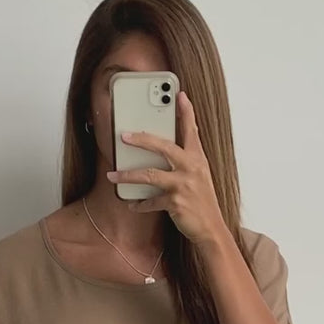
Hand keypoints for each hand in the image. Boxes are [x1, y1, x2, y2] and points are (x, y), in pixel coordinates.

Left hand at [106, 91, 226, 244]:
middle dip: (142, 139)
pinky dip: (139, 204)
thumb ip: (189, 157)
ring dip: (127, 176)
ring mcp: (183, 185)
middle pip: (163, 147)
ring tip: (112, 176)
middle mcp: (191, 168)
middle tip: (124, 136)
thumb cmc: (202, 201)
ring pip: (149, 175)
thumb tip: (177, 139)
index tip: (180, 95)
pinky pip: (151, 201)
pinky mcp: (175, 202)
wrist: (211, 229)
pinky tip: (131, 204)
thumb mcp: (200, 175)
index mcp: (198, 158)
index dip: (187, 112)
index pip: (192, 130)